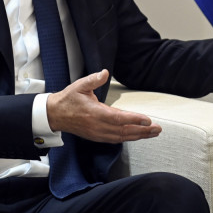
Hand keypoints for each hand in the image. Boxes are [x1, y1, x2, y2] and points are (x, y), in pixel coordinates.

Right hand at [46, 69, 161, 142]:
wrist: (54, 115)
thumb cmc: (68, 99)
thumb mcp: (79, 86)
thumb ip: (93, 80)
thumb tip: (104, 72)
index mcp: (95, 113)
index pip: (118, 118)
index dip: (134, 120)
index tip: (147, 120)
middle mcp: (98, 126)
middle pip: (124, 131)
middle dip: (142, 131)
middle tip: (158, 129)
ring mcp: (97, 133)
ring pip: (122, 137)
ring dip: (138, 136)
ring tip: (153, 133)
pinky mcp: (97, 137)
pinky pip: (116, 140)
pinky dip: (128, 138)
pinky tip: (138, 136)